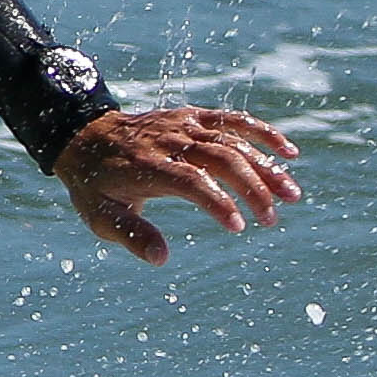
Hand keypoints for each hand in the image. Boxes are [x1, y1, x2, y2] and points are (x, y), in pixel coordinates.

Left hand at [54, 106, 303, 265]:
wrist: (85, 136)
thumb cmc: (96, 184)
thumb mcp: (101, 215)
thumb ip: (132, 235)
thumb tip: (162, 259)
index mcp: (147, 166)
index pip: (192, 182)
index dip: (217, 202)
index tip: (238, 226)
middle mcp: (170, 142)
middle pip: (221, 159)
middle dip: (252, 189)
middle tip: (271, 219)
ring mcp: (184, 126)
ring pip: (234, 141)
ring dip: (266, 166)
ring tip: (292, 194)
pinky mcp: (194, 117)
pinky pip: (233, 120)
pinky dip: (263, 133)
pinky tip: (289, 154)